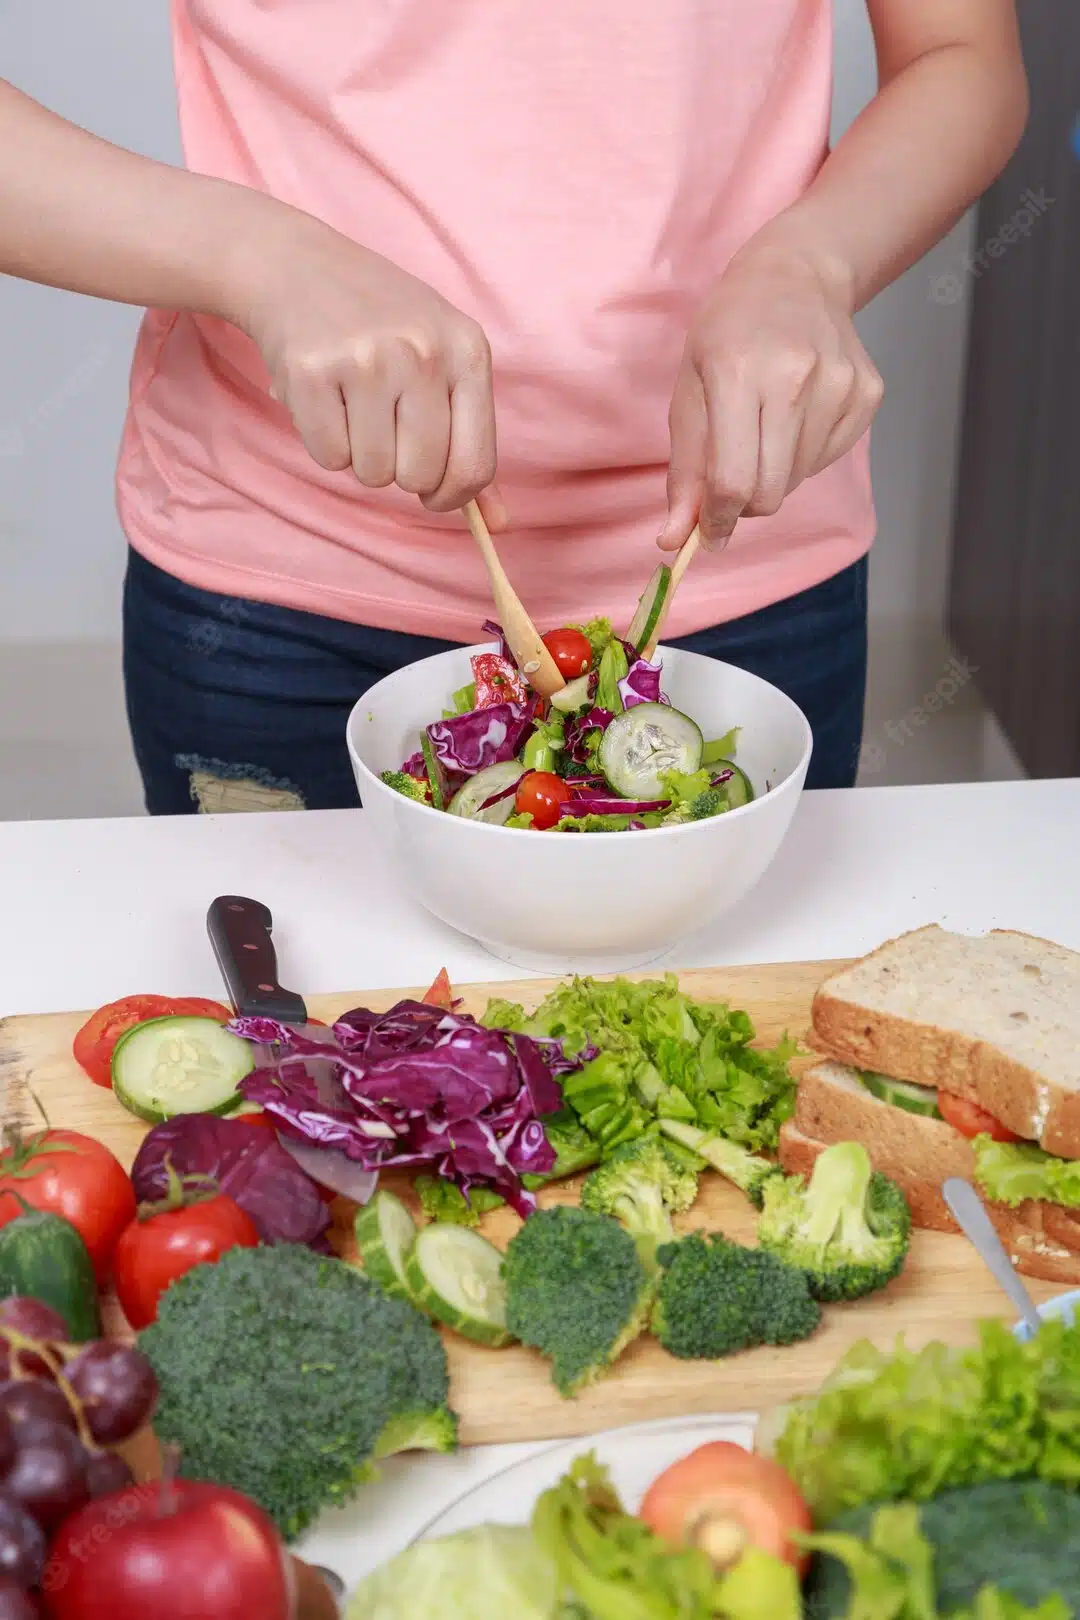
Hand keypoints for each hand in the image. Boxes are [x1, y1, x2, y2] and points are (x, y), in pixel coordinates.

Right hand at [231, 209, 504, 523]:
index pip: (475, 465)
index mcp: (468, 351)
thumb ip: (471, 442)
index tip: (433, 494)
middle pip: (420, 477)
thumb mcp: (443, 361)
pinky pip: (329, 457)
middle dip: (398, 470)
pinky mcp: (312, 370)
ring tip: (351, 405)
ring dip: (358, 455)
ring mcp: (367, 359)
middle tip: (382, 428)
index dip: (451, 496)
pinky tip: (324, 398)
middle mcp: (424, 353)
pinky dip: (323, 441)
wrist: (298, 266)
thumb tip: (498, 523)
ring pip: (372, 473)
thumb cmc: (381, 324)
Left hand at [659, 243, 883, 552]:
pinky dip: (803, 456)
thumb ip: (683, 472)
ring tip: (764, 427)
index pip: (733, 481)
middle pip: (770, 492)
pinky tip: (795, 414)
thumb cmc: (728, 333)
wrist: (795, 275)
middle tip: (732, 477)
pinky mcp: (867, 394)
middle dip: (744, 503)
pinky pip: (827, 459)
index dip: (717, 520)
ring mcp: (839, 385)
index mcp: (739, 374)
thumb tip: (674, 540)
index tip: (708, 532)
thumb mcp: (689, 392)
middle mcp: (795, 378)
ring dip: (774, 474)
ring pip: (799, 481)